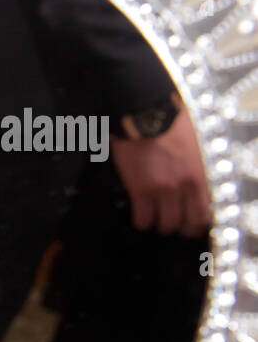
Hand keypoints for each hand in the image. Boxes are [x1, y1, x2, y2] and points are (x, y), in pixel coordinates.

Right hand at [110, 102, 209, 237]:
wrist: (145, 113)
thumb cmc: (169, 123)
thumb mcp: (193, 146)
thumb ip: (194, 168)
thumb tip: (191, 182)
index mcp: (200, 175)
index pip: (204, 214)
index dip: (195, 225)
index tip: (188, 224)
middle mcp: (184, 187)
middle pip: (184, 224)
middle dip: (176, 228)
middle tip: (169, 225)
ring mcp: (162, 190)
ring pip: (163, 225)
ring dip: (157, 225)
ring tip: (151, 220)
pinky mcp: (140, 190)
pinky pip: (142, 219)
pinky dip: (140, 221)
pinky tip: (137, 215)